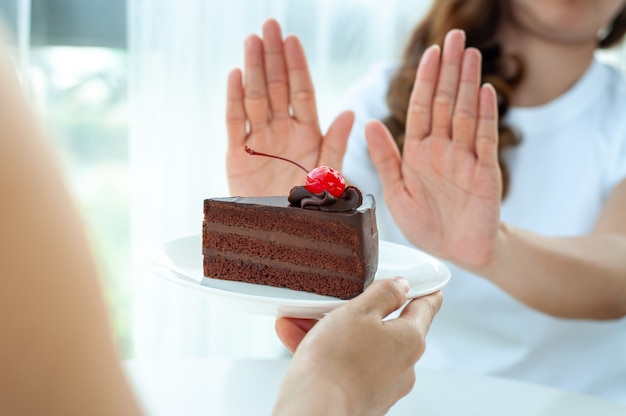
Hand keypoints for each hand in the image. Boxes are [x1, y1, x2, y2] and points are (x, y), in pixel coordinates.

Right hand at [226, 19, 353, 195]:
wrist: (282, 233)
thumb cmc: (309, 207)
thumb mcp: (327, 177)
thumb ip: (335, 145)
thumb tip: (350, 112)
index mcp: (307, 133)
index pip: (303, 92)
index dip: (298, 66)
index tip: (293, 40)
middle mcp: (283, 130)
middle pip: (278, 87)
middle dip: (273, 56)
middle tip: (269, 26)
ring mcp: (259, 139)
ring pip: (256, 97)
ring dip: (254, 69)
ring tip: (252, 41)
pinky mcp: (238, 154)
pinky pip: (235, 122)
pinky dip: (234, 99)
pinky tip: (236, 74)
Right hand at [273, 279, 442, 415]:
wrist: (314, 409)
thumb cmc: (335, 361)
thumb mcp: (358, 311)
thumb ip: (384, 293)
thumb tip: (401, 287)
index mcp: (409, 339)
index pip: (425, 309)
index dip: (425, 293)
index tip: (428, 287)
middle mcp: (403, 366)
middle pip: (385, 327)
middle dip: (357, 311)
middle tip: (334, 299)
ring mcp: (383, 385)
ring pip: (360, 346)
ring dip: (332, 331)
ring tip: (300, 318)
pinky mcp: (361, 398)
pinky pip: (346, 366)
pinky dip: (325, 352)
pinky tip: (295, 336)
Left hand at [365, 29, 501, 267]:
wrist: (457, 252)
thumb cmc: (426, 223)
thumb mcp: (396, 190)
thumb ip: (386, 157)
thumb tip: (368, 121)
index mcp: (419, 152)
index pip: (421, 107)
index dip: (424, 80)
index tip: (429, 52)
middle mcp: (443, 149)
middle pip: (445, 102)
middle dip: (449, 70)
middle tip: (455, 35)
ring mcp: (466, 158)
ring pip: (465, 113)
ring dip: (467, 83)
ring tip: (470, 53)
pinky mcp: (485, 173)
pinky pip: (484, 141)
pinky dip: (483, 116)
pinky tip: (484, 92)